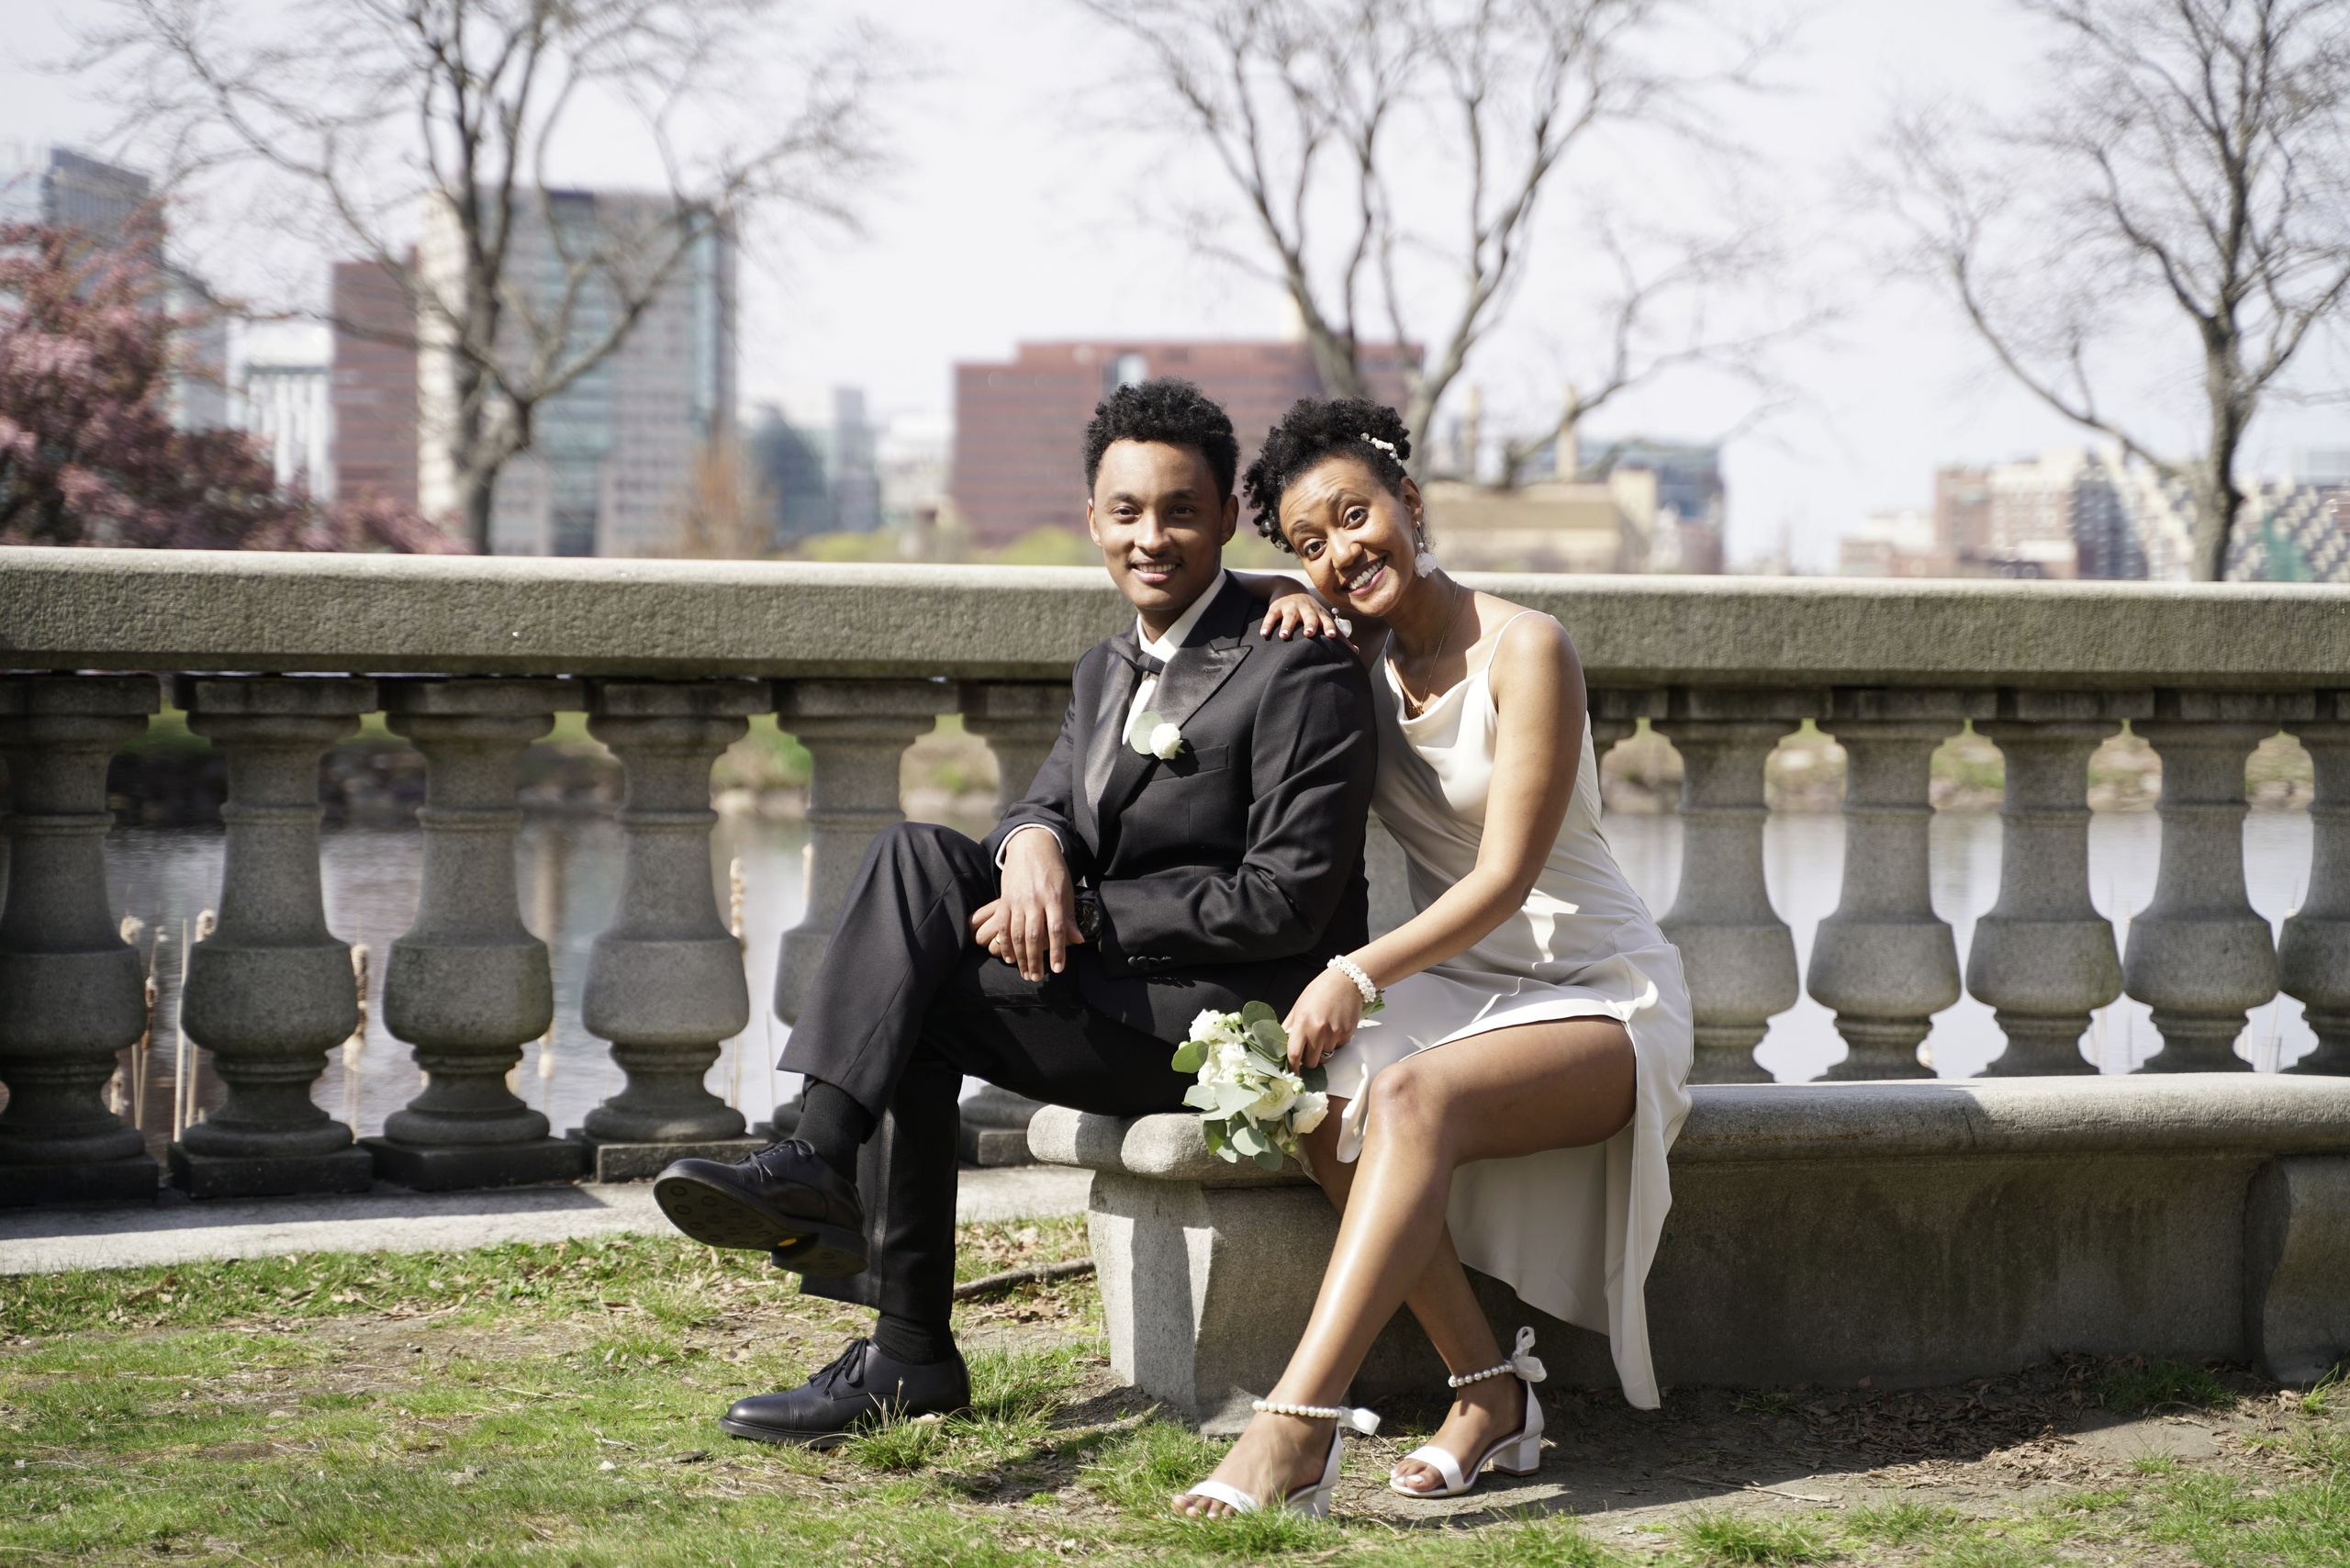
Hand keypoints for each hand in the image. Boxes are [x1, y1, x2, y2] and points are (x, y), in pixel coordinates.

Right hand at [976, 827, 1082, 980]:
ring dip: (1021, 957)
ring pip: (1017, 934)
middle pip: (1035, 936)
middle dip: (1036, 961)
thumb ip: (1070, 916)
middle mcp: (1035, 900)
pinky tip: (1008, 957)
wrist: (1031, 846)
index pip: (1057, 930)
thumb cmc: (1053, 870)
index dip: (1058, 952)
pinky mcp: (1005, 900)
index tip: (1058, 969)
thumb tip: (1079, 940)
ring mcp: (1018, 900)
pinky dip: (1004, 943)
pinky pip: (1002, 925)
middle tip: (1037, 977)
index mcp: (1054, 898)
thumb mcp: (1067, 890)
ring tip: (1025, 972)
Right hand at [1257, 582, 1349, 644]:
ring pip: (1290, 617)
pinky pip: (1271, 616)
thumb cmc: (1310, 610)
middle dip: (1310, 624)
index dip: (1329, 628)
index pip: (1326, 621)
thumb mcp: (1323, 618)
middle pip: (1309, 617)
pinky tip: (1263, 634)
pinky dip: (1267, 625)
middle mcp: (1306, 609)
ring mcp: (1291, 607)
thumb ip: (1337, 634)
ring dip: (1287, 626)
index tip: (1331, 636)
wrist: (1289, 587)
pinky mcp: (1276, 607)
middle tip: (1309, 634)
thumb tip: (1355, 651)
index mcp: (1318, 614)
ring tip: (1284, 636)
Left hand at [1282, 967, 1364, 1071]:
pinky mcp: (1347, 1034)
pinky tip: (1335, 1027)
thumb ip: (1289, 1027)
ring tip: (1324, 1032)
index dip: (1292, 1067)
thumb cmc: (1318, 992)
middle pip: (1312, 1062)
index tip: (1292, 1073)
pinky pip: (1338, 1048)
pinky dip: (1335, 1042)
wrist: (1346, 981)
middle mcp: (1318, 1031)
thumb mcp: (1298, 1007)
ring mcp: (1335, 1034)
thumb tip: (1281, 1044)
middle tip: (1309, 1049)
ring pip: (1326, 1056)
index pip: (1294, 1054)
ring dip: (1323, 1050)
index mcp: (1302, 1024)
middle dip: (1309, 1059)